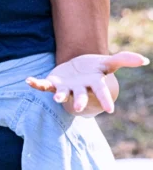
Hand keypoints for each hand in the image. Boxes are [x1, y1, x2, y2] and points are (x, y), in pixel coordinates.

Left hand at [26, 51, 149, 115]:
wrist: (77, 71)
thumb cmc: (94, 69)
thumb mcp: (107, 63)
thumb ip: (123, 60)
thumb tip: (144, 59)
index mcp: (93, 83)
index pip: (100, 92)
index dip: (105, 99)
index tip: (111, 109)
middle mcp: (79, 88)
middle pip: (79, 95)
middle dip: (78, 101)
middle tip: (78, 108)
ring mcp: (65, 87)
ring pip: (61, 93)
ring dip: (58, 95)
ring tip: (56, 98)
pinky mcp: (52, 83)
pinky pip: (43, 85)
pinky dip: (35, 84)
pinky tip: (28, 80)